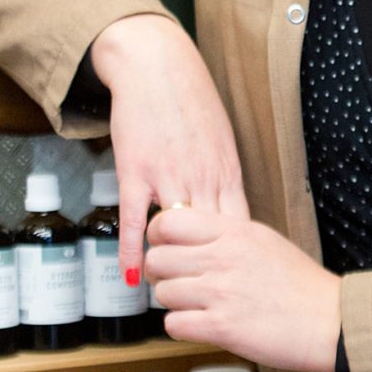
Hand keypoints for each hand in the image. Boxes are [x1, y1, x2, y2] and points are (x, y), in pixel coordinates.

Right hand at [90, 13, 248, 283]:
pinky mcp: (136, 171)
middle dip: (210, 274)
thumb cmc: (189, 101)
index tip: (238, 286)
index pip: (239, 229)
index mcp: (227, 172)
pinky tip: (131, 277)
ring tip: (169, 298)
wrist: (156, 66)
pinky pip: (136, 220)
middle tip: (206, 305)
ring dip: (173, 269)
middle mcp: (204, 178)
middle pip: (212, 240)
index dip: (238, 261)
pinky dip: (133, 251)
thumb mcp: (219, 140)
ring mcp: (169, 176)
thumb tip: (230, 210)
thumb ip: (224, 177)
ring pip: (178, 235)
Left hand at [144, 207, 341, 371]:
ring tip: (194, 305)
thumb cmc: (303, 285)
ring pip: (163, 292)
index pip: (170, 221)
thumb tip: (192, 238)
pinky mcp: (220, 327)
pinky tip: (199, 324)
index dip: (158, 236)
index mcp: (235, 231)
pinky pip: (173, 324)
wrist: (329, 320)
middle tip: (173, 280)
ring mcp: (220, 293)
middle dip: (161, 273)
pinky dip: (182, 327)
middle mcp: (223, 258)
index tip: (164, 246)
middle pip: (158, 258)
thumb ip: (227, 235)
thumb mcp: (264, 241)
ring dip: (173, 302)